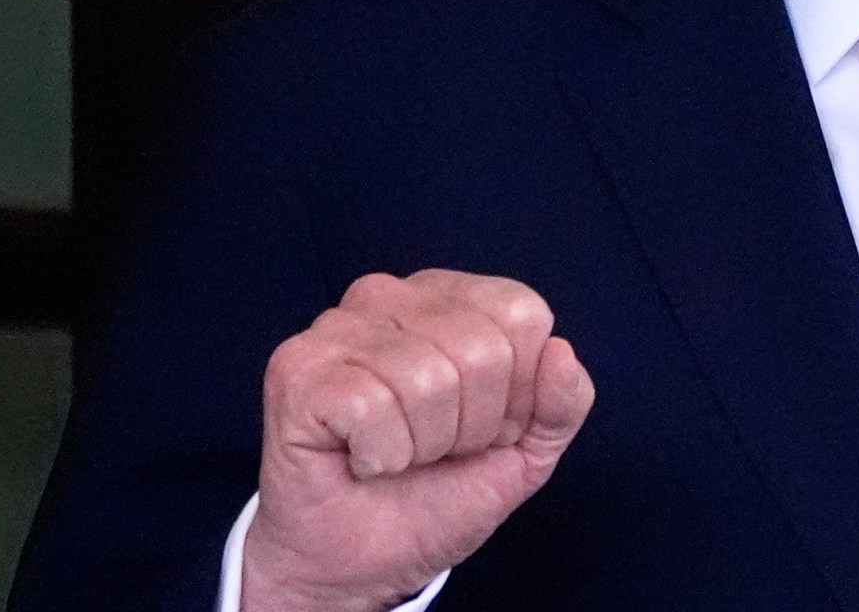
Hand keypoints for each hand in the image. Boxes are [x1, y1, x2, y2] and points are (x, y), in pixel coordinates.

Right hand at [242, 270, 595, 611]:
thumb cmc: (436, 493)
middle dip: (471, 424)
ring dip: (423, 444)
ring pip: (428, 379)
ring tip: (397, 453)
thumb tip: (561, 352)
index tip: (483, 427)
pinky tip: (361, 458)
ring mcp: (336, 326)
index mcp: (452, 297)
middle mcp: (391, 295)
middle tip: (433, 448)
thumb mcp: (525, 452)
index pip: (522, 314)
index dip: (517, 392)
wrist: (362, 563)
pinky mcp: (296, 367)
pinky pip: (372, 408)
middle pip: (481, 348)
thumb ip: (562, 403)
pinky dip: (381, 454)